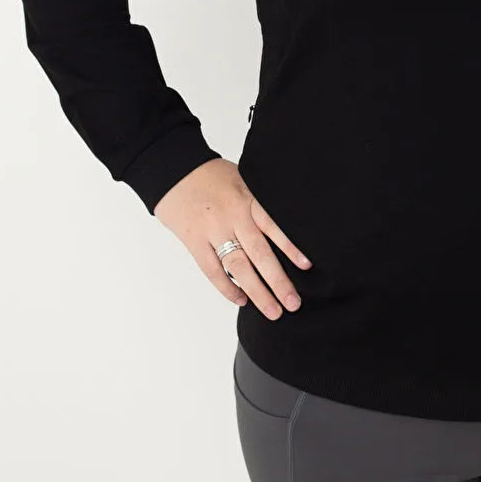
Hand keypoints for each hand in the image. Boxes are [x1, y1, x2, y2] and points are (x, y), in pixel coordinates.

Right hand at [153, 157, 312, 319]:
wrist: (174, 170)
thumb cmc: (212, 175)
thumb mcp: (245, 177)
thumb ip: (261, 201)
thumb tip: (286, 225)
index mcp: (248, 198)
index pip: (274, 225)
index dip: (290, 246)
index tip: (307, 266)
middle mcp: (232, 216)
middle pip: (259, 253)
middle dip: (278, 281)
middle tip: (293, 303)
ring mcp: (212, 230)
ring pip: (238, 266)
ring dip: (257, 292)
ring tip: (273, 311)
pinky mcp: (194, 241)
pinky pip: (212, 270)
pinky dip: (227, 288)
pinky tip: (242, 300)